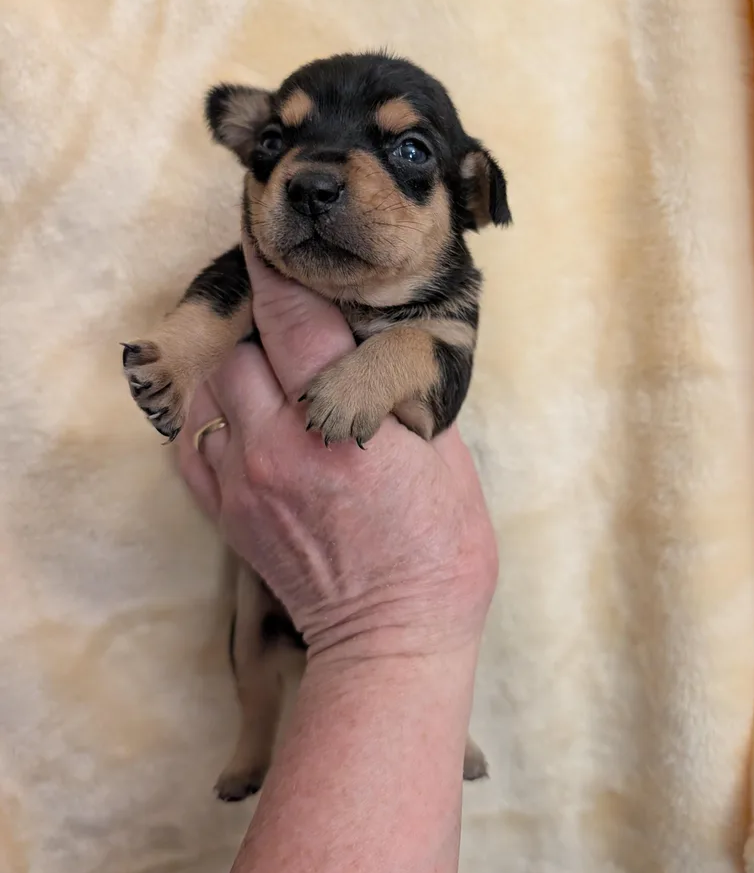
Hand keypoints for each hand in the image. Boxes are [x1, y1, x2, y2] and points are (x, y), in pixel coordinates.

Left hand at [177, 244, 496, 660]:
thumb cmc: (439, 548)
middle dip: (263, 326)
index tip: (265, 235)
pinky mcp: (226, 514)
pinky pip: (191, 439)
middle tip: (292, 325)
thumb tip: (369, 340)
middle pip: (240, 347)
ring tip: (270, 373)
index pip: (291, 316)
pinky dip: (210, 413)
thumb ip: (396, 389)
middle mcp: (278, 444)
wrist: (394, 636)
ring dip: (236, 369)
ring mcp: (243, 481)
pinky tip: (240, 413)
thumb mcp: (443, 452)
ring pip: (210, 389)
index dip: (275, 266)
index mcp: (341, 421)